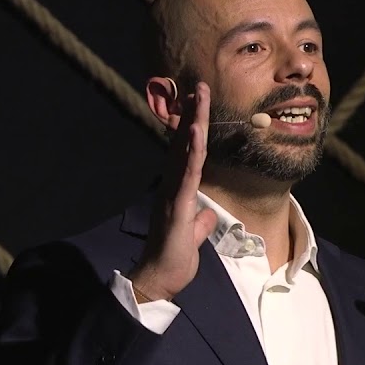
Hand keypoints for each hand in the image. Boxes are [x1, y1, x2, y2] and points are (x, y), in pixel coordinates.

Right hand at [128, 82, 217, 301]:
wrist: (159, 278)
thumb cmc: (173, 259)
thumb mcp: (193, 237)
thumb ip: (199, 223)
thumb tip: (206, 216)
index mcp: (176, 190)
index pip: (186, 153)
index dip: (192, 127)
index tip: (198, 104)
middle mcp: (171, 185)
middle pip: (183, 143)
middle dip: (191, 113)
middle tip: (198, 86)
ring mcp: (173, 192)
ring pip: (185, 151)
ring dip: (192, 122)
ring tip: (198, 96)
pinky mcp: (177, 204)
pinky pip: (187, 172)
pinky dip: (192, 151)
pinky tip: (196, 131)